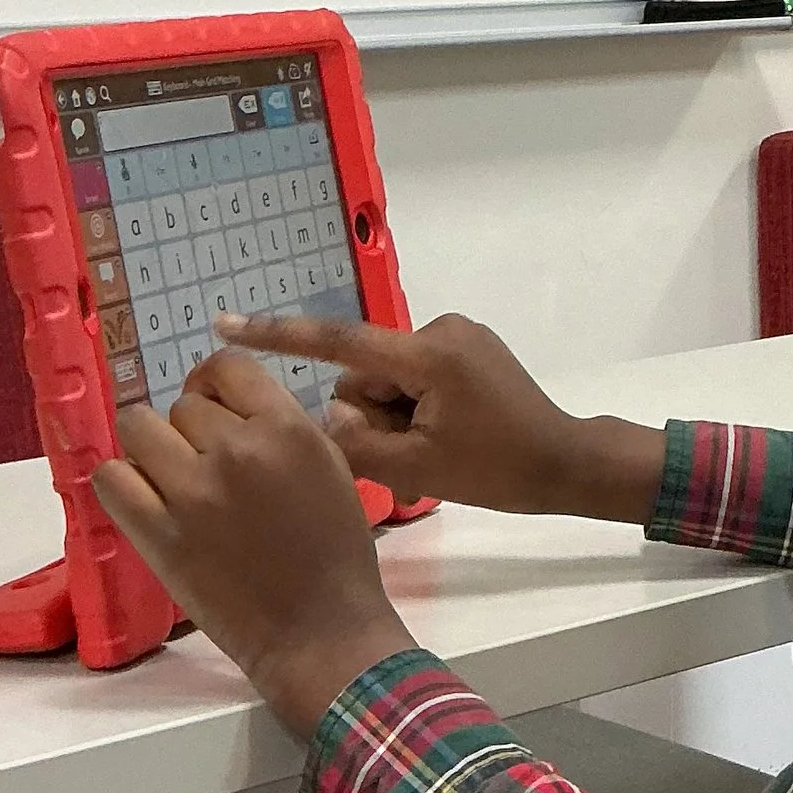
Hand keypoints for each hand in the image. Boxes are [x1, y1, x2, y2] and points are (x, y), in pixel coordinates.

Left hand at [91, 351, 417, 738]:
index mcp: (287, 430)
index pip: (227, 369)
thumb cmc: (336, 552)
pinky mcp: (159, 534)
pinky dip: (123, 483)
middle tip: (205, 466)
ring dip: (151, 449)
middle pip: (183, 405)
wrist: (319, 630)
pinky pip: (111, 478)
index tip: (212, 408)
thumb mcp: (330, 466)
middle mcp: (238, 450)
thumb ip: (281, 427)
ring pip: (138, 429)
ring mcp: (193, 492)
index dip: (214, 385)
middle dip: (191, 430)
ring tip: (170, 479)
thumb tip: (225, 403)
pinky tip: (145, 500)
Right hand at [212, 308, 665, 524]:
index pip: (337, 341)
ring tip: (441, 448)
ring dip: (399, 414)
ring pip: (391, 378)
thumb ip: (356, 442)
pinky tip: (452, 435)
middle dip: (378, 412)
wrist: (566, 463)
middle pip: (367, 372)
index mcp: (425, 356)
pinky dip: (420, 407)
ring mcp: (457, 337)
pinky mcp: (469, 349)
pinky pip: (417, 376)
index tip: (225, 321)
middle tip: (418, 454)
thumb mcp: (417, 469)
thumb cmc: (497, 470)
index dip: (277, 335)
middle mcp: (438, 331)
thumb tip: (330, 414)